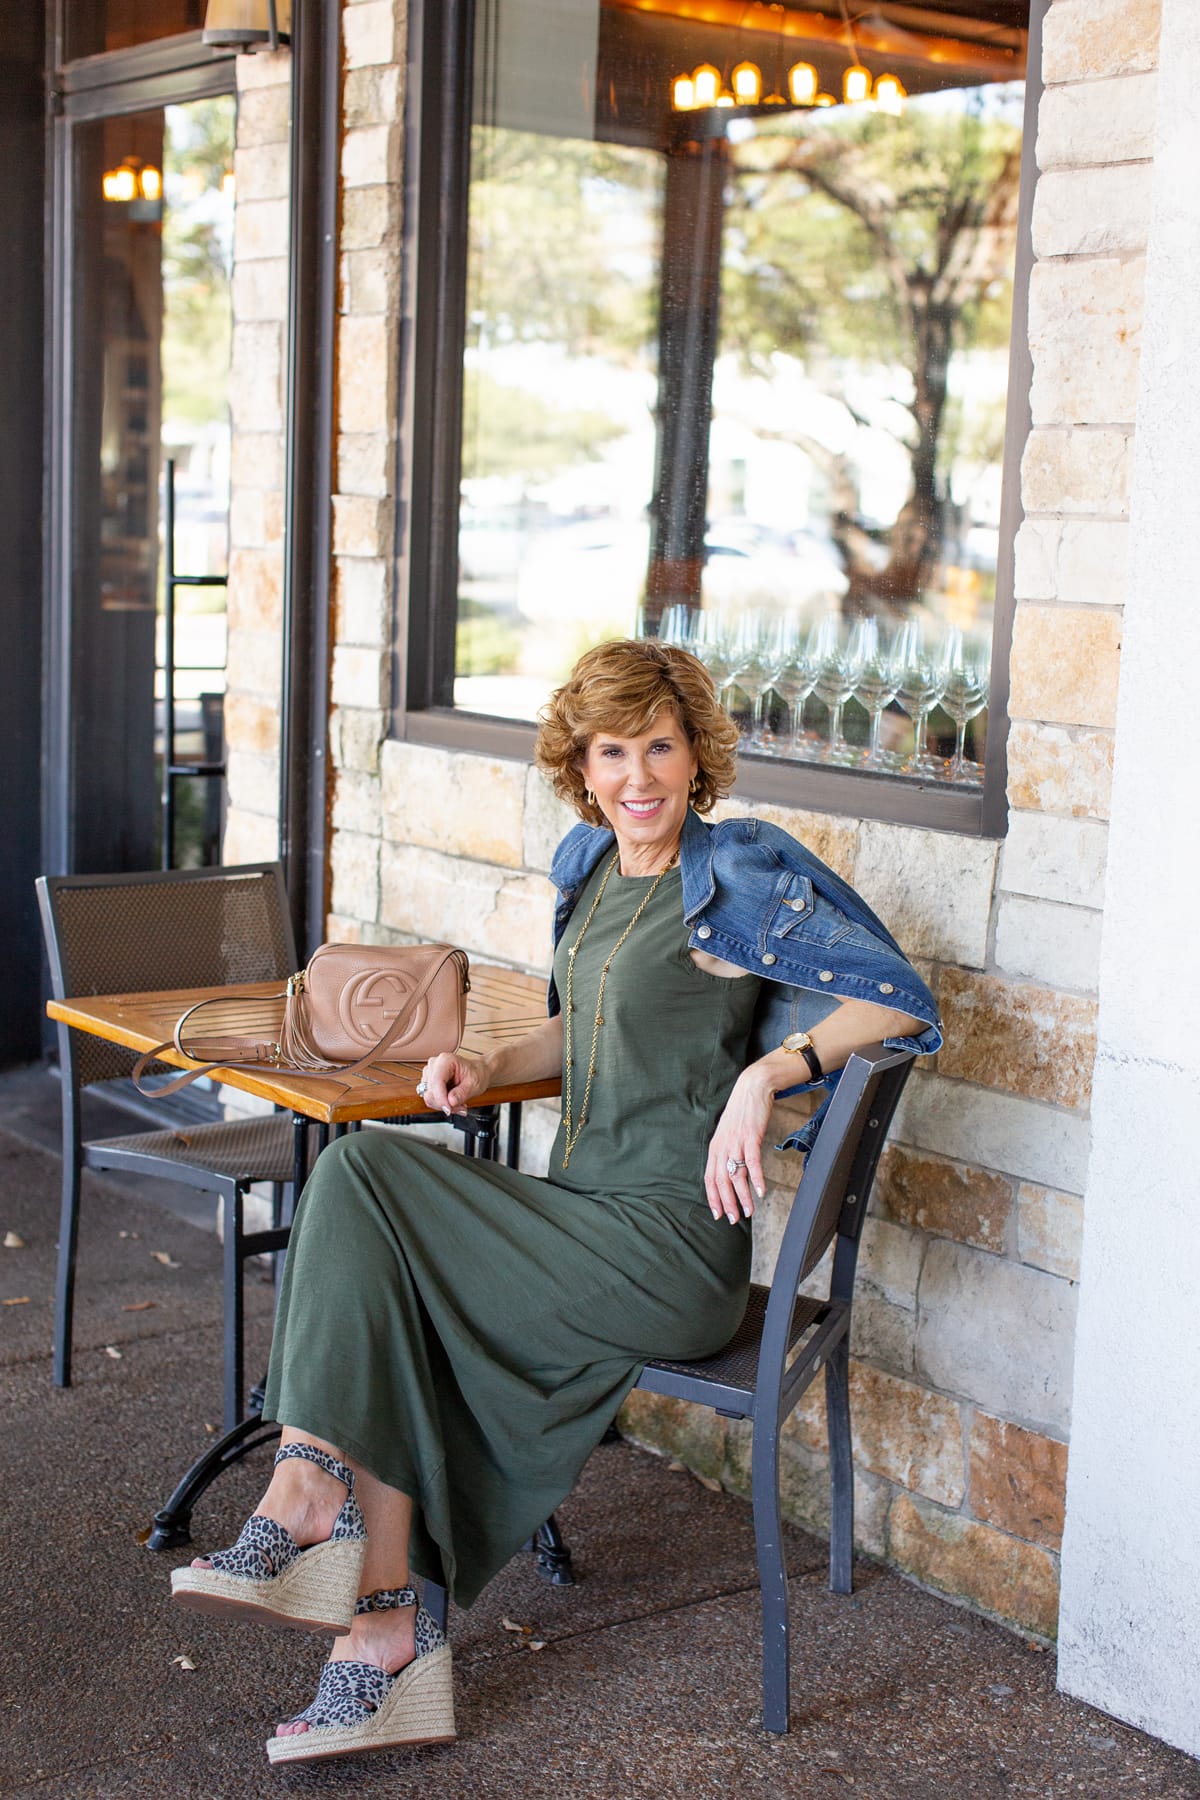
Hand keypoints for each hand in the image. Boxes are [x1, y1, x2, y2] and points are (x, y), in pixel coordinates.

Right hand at [418, 1052, 487, 1115]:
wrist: (477, 1072)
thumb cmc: (476, 1073)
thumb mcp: (475, 1083)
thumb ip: (462, 1093)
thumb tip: (451, 1102)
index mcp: (445, 1060)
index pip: (436, 1081)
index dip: (441, 1098)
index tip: (449, 1109)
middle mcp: (434, 1065)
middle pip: (430, 1092)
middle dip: (445, 1104)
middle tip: (460, 1107)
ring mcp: (430, 1074)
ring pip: (429, 1097)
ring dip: (443, 1105)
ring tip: (458, 1104)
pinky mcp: (428, 1082)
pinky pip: (430, 1098)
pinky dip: (441, 1104)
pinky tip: (452, 1102)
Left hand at [704, 1065, 773, 1222]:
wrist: (752, 1087)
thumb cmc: (742, 1112)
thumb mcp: (729, 1133)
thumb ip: (728, 1151)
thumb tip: (732, 1171)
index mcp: (715, 1148)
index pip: (709, 1178)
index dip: (713, 1198)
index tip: (718, 1214)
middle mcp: (722, 1147)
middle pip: (721, 1181)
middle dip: (727, 1204)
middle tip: (734, 1220)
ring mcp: (735, 1142)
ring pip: (736, 1176)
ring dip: (742, 1197)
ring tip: (748, 1212)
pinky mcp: (750, 1136)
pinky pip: (752, 1162)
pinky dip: (756, 1178)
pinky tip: (760, 1192)